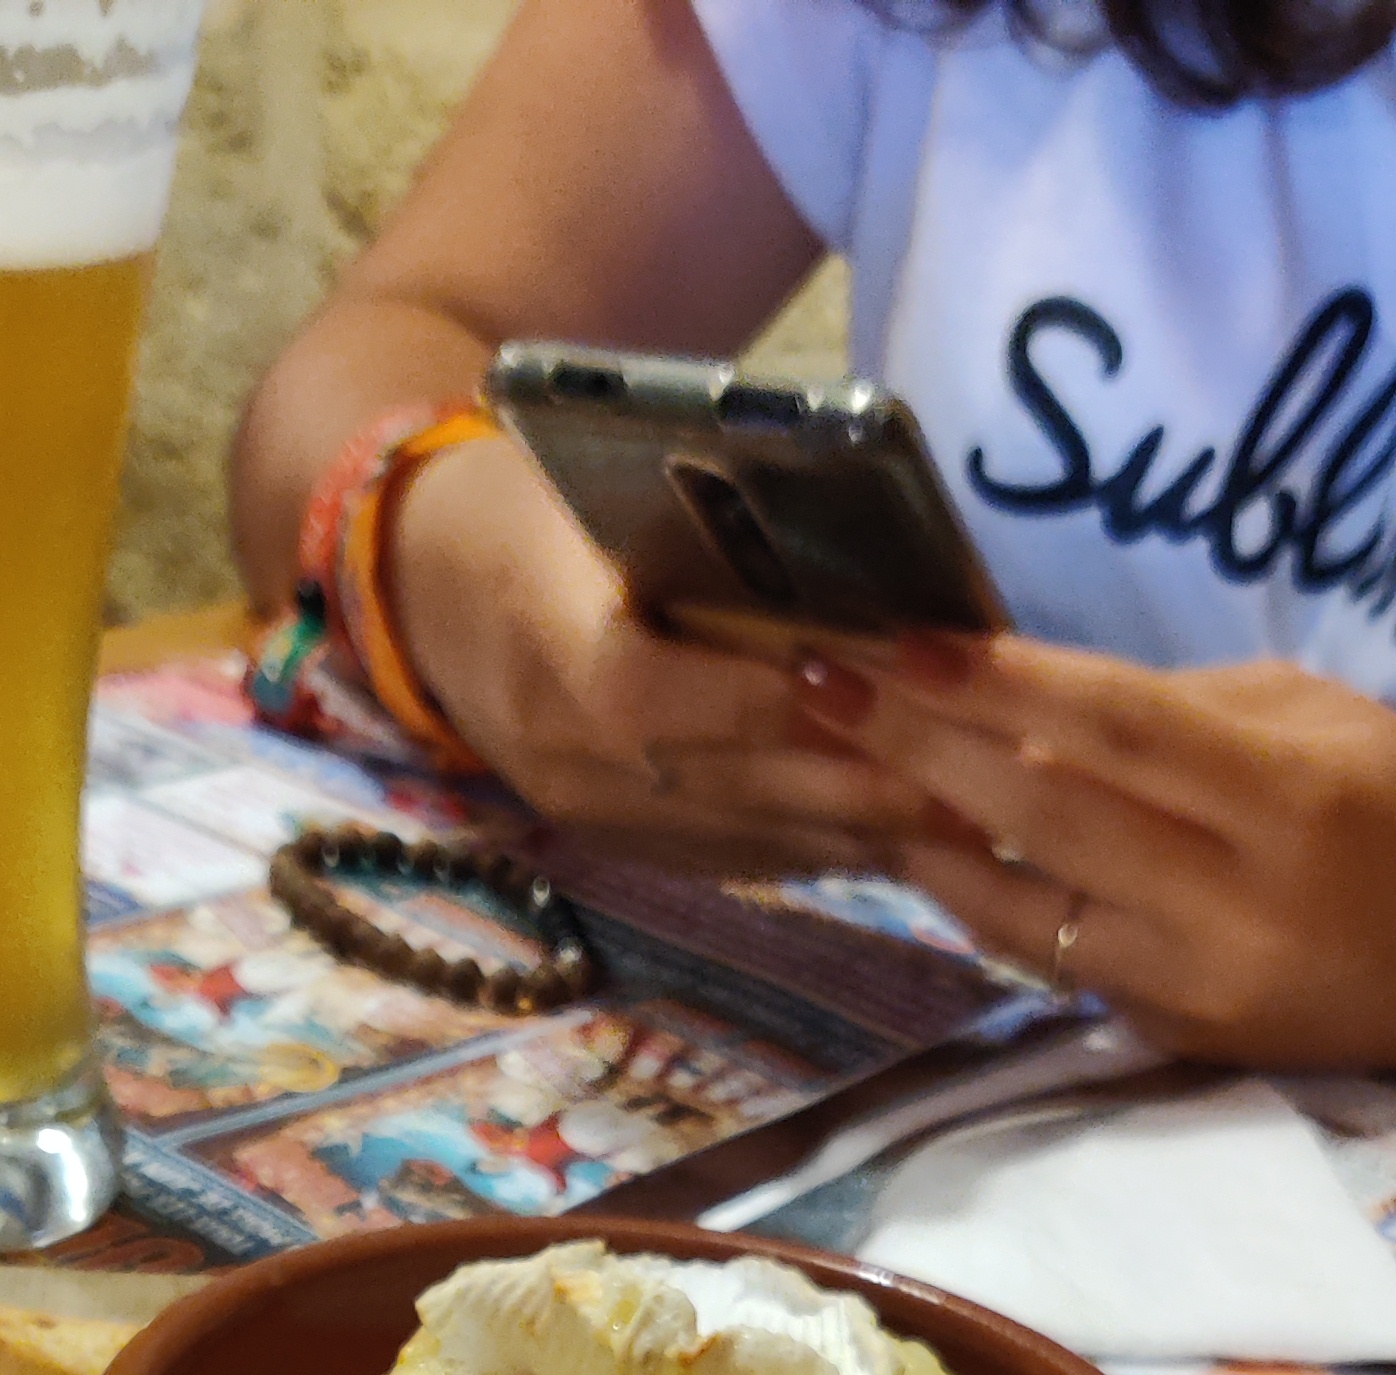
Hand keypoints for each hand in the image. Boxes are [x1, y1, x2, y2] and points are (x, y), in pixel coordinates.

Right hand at [387, 431, 932, 872]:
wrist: (413, 583)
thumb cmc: (520, 501)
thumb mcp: (590, 493)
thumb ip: (698, 543)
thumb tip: (843, 581)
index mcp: (549, 649)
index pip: (670, 699)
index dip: (781, 701)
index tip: (892, 689)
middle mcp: (565, 753)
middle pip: (732, 785)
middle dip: (863, 786)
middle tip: (982, 781)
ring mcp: (586, 811)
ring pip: (744, 836)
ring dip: (859, 833)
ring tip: (969, 823)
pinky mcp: (610, 843)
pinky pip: (728, 859)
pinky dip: (817, 850)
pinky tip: (894, 844)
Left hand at [793, 636, 1395, 1072]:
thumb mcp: (1321, 718)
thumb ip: (1177, 715)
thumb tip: (1031, 705)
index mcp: (1285, 793)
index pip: (1111, 727)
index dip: (994, 686)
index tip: (895, 643)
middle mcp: (1231, 899)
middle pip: (1042, 815)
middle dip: (918, 747)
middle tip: (820, 689)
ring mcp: (1194, 982)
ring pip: (1021, 910)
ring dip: (920, 837)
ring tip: (838, 770)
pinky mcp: (1174, 1038)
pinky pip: (1052, 962)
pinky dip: (980, 904)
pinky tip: (922, 850)